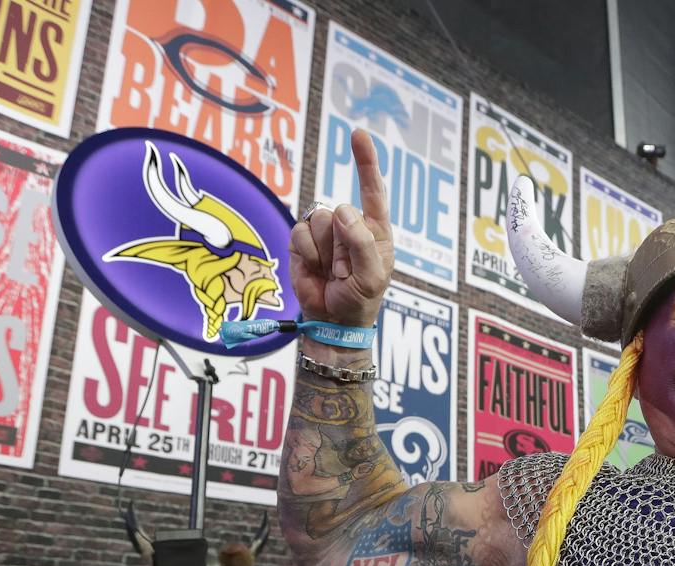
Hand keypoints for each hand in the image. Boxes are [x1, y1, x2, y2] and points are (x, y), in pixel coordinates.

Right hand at [290, 129, 393, 328]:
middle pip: (340, 211)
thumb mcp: (371, 276)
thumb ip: (361, 242)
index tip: (358, 134)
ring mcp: (325, 233)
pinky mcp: (303, 242)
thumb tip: (343, 209)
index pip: (372, 190)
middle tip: (346, 270)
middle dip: (342, 243)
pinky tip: (316, 269)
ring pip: (319, 220)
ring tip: (332, 271)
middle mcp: (349, 225)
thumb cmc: (360, 299)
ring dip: (325, 251)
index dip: (365, 162)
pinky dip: (308, 254)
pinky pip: (300, 233)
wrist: (333, 322)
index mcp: (374, 229)